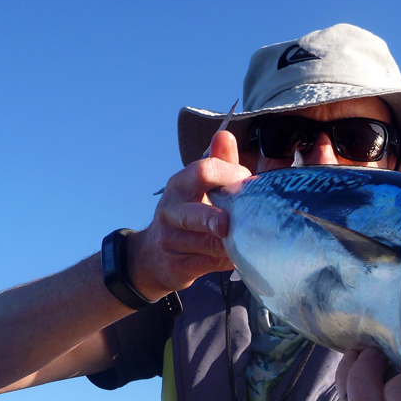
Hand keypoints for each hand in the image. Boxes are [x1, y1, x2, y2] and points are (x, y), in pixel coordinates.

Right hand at [132, 131, 252, 298]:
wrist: (152, 257)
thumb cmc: (187, 215)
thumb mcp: (199, 187)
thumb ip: (218, 163)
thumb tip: (225, 135)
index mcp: (180, 184)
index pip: (202, 171)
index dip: (229, 174)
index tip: (248, 181)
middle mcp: (171, 210)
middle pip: (192, 212)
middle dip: (212, 217)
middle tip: (228, 224)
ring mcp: (170, 239)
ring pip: (204, 243)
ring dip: (228, 244)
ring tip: (246, 242)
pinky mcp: (176, 265)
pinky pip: (207, 264)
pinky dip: (225, 261)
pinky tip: (236, 257)